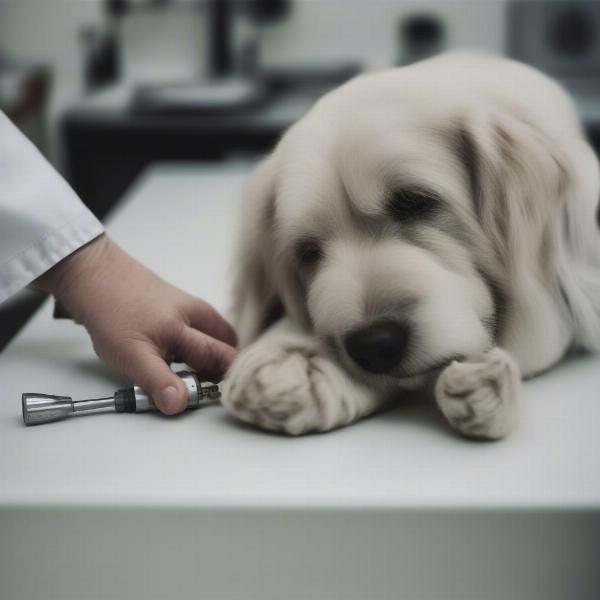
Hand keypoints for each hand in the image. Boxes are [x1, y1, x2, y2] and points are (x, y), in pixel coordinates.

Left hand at [36, 234, 236, 414]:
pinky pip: (204, 329)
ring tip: (190, 371)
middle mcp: (198, 315)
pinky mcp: (184, 306)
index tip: (216, 396)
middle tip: (201, 387)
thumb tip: (179, 404)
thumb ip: (158, 381)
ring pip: (216, 337)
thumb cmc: (112, 315)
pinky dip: (198, 344)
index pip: (225, 358)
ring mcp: (193, 308)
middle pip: (225, 348)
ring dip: (210, 357)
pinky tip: (178, 353)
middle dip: (219, 370)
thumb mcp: (131, 356)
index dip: (228, 379)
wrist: (97, 278)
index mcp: (189, 327)